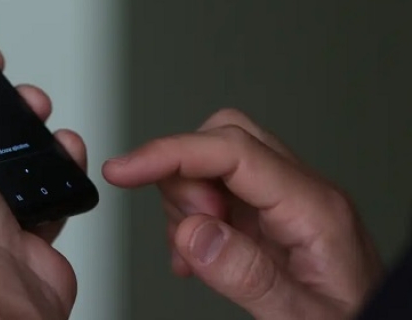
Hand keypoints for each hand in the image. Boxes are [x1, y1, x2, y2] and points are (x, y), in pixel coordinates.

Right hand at [103, 109, 383, 319]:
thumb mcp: (301, 317)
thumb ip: (247, 275)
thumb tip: (193, 232)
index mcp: (314, 208)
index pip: (233, 151)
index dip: (171, 154)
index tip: (126, 169)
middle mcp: (301, 193)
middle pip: (223, 139)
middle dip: (184, 178)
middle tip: (189, 231)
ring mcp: (284, 202)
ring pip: (213, 162)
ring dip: (186, 202)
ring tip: (199, 252)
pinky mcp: (269, 216)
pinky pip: (216, 191)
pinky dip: (190, 216)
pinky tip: (196, 254)